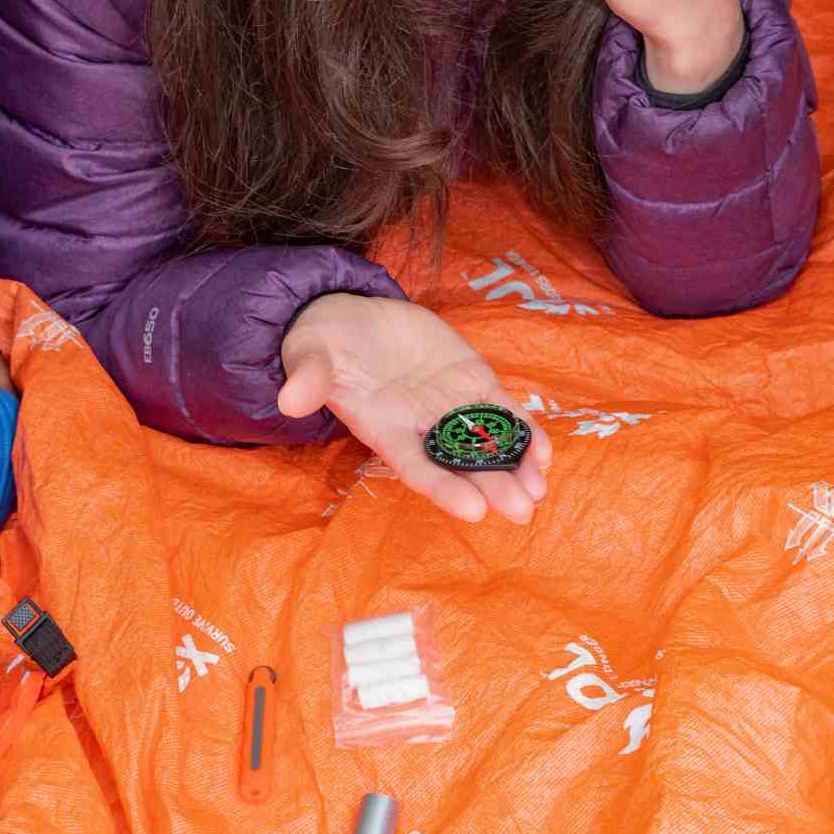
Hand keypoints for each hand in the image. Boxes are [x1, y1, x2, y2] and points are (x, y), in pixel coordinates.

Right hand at [278, 294, 551, 522]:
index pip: (417, 468)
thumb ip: (308, 380)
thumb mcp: (309, 358)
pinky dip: (524, 430)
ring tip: (540, 488)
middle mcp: (421, 426)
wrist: (347, 321)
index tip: (474, 511)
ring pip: (489, 442)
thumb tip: (288, 399)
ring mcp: (450, 405)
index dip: (445, 489)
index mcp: (385, 430)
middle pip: (461, 463)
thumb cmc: (323, 348)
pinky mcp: (470, 379)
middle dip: (494, 486)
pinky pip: (502, 409)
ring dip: (516, 466)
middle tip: (524, 510)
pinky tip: (545, 451)